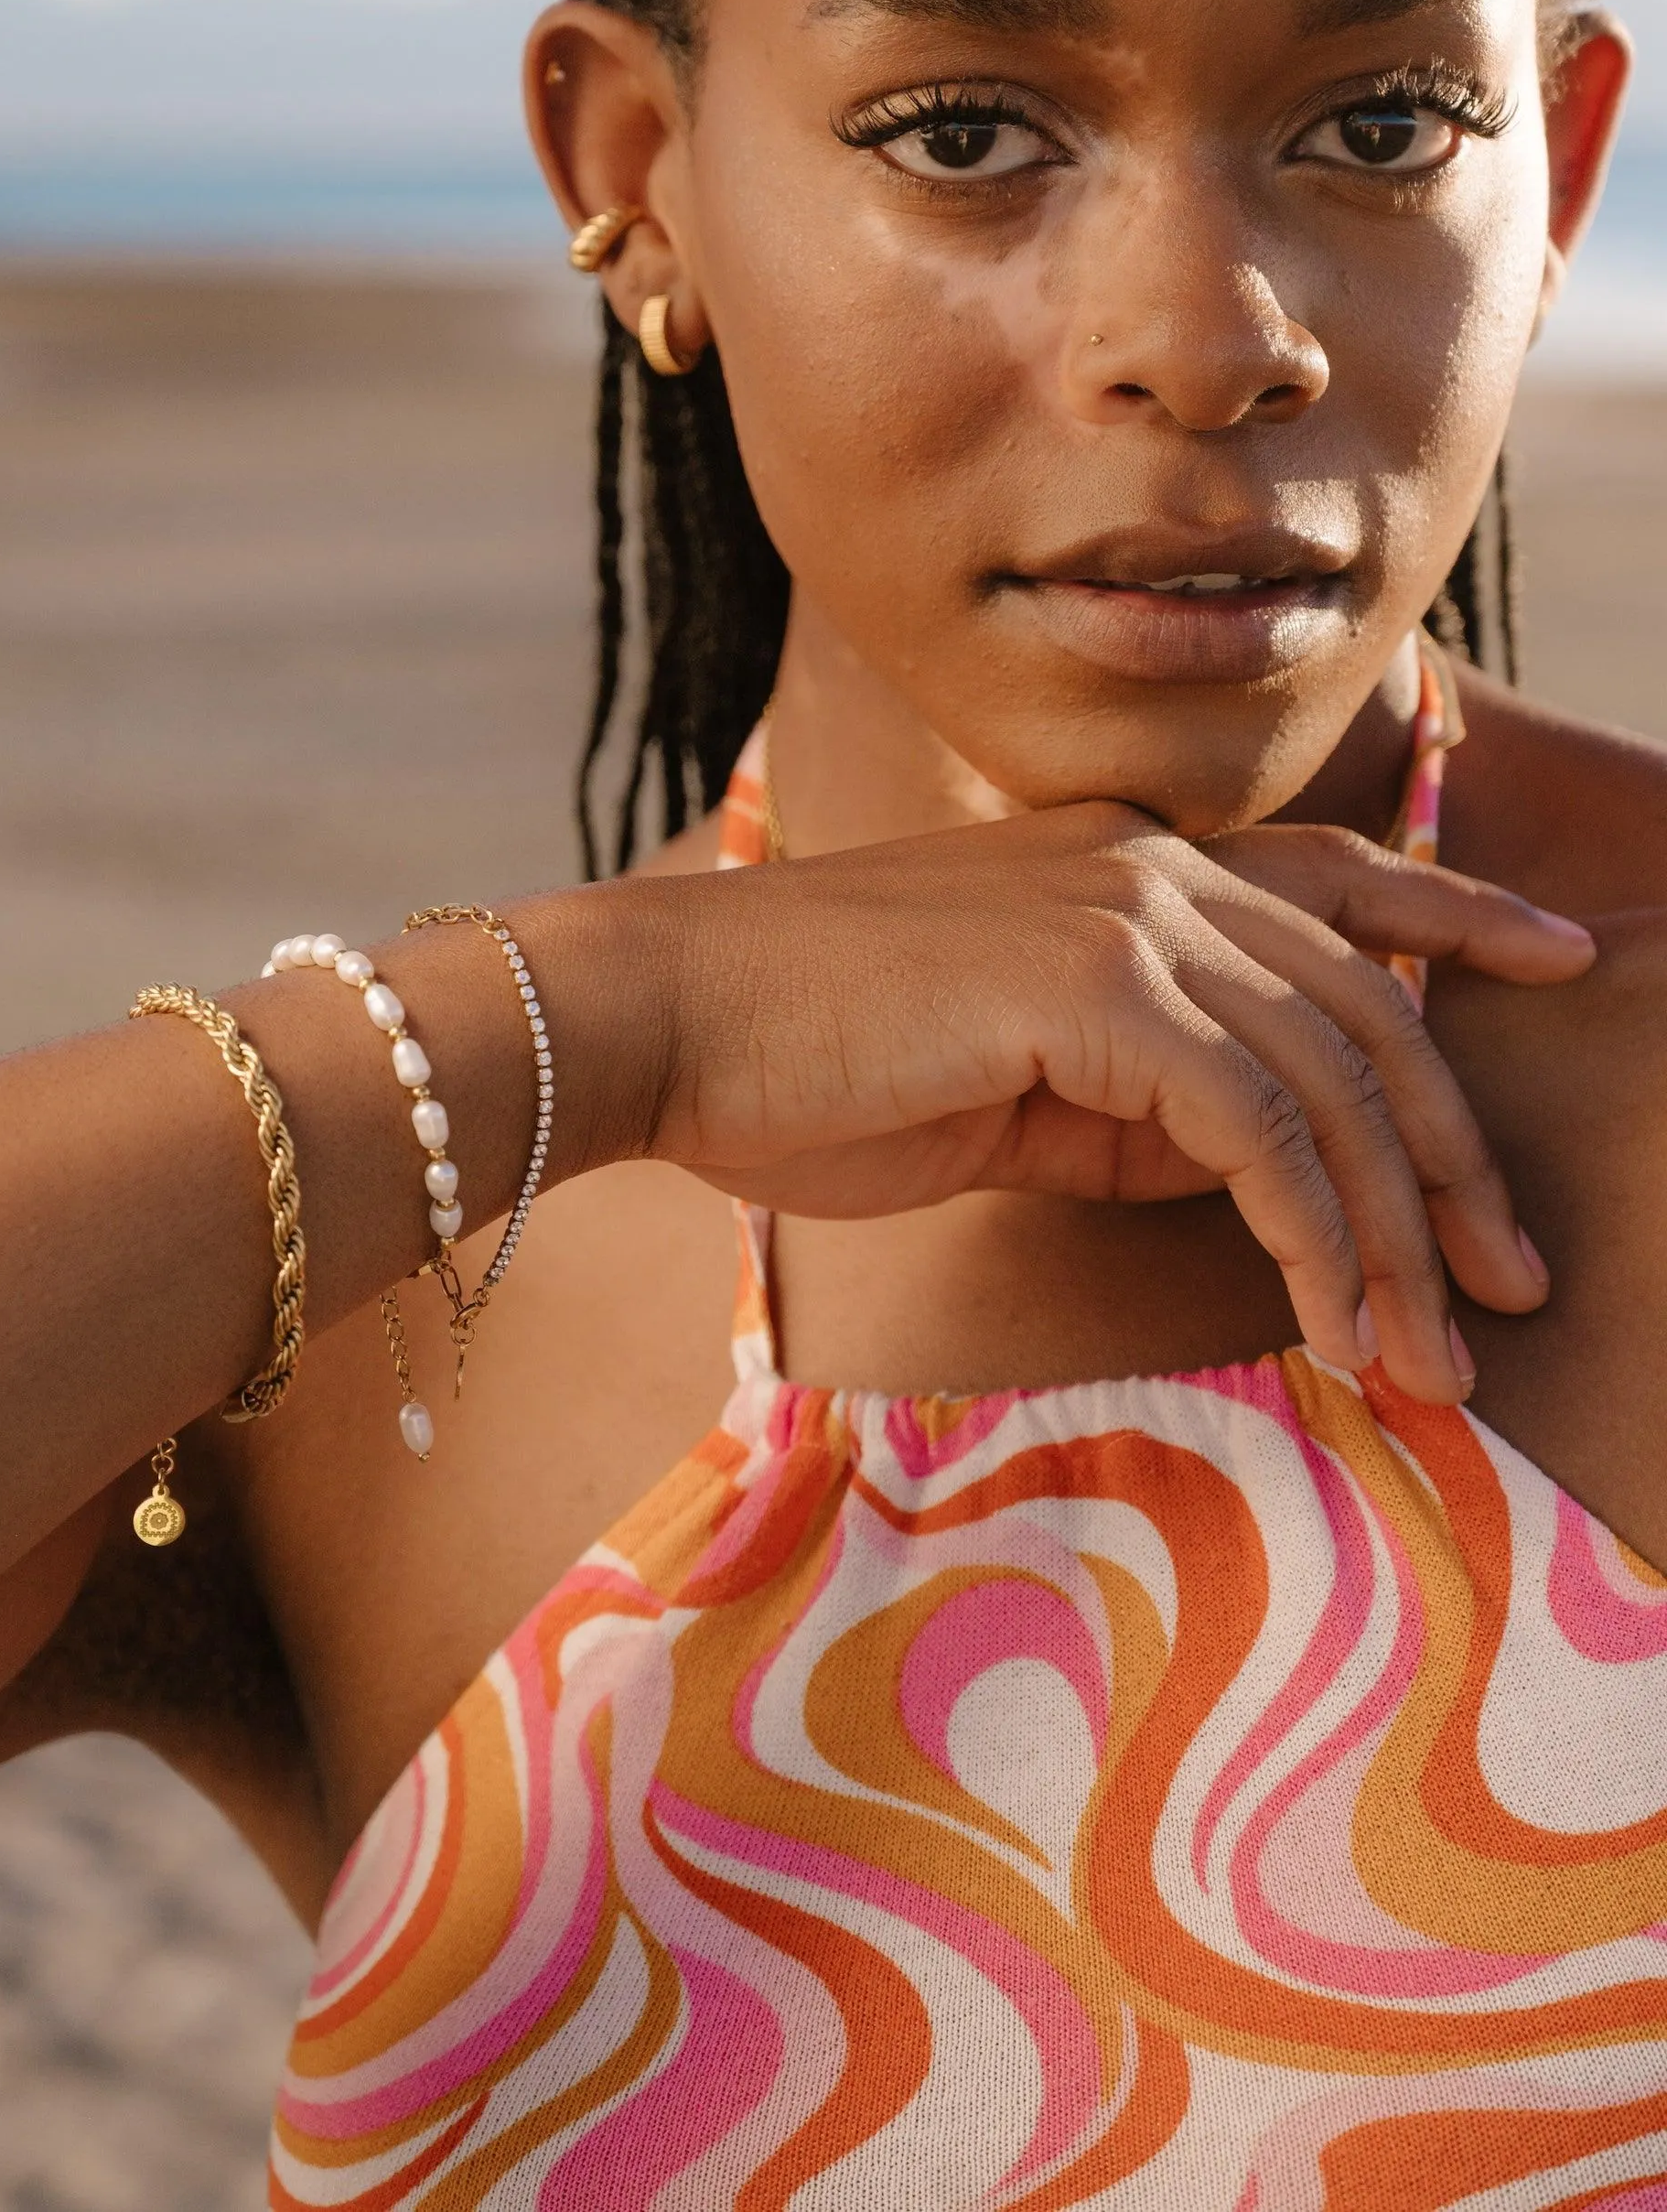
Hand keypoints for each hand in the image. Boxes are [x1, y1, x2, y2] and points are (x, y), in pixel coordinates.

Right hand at [599, 808, 1592, 1406]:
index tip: (1560, 958)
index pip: (1336, 880)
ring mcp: (1123, 913)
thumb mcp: (1010, 1084)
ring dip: (1396, 1230)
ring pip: (1332, 1070)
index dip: (1459, 913)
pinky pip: (1259, 1124)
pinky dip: (1315, 1234)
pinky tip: (1333, 1323)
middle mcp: (1145, 868)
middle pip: (1366, 997)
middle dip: (1454, 1152)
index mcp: (1122, 868)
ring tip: (1431, 1356)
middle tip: (1509, 1282)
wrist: (662, 1020)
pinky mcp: (1095, 987)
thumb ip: (1136, 1099)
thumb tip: (1253, 1168)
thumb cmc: (805, 1061)